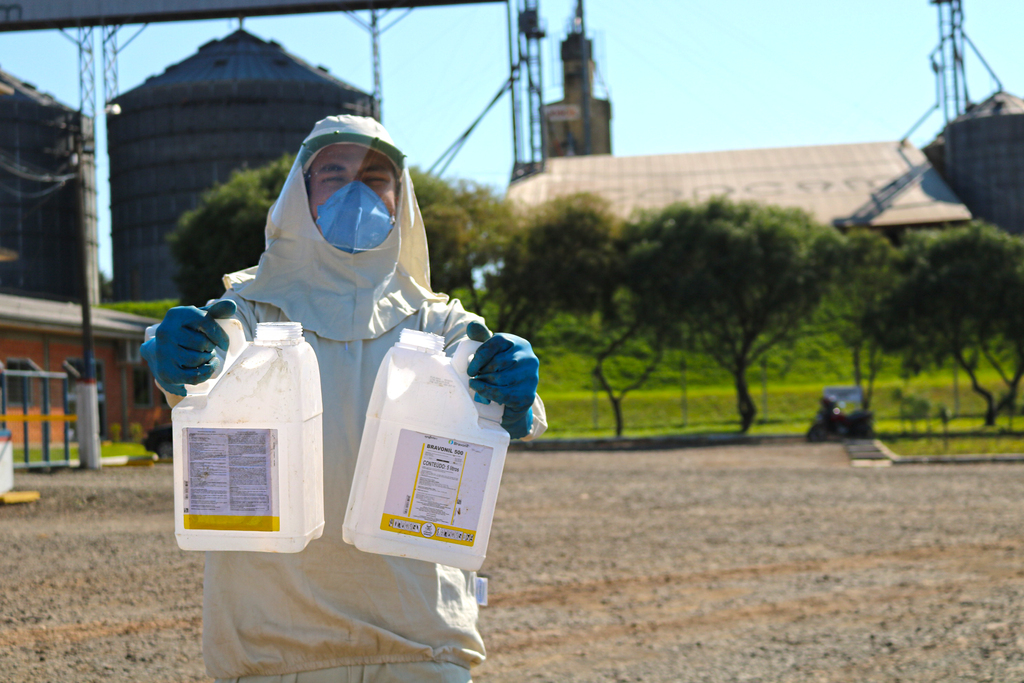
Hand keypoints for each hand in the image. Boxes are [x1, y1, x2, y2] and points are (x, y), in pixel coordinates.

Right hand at [140, 300, 237, 396]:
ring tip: (204, 355)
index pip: (205, 322)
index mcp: (176, 314)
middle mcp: (165, 331)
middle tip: (207, 348)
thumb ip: (218, 310)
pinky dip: (206, 373)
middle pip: (202, 343)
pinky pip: (194, 376)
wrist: (163, 350)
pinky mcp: (166, 371)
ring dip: (208, 359)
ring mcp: (163, 352)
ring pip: (198, 359)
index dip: (220, 335)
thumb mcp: (201, 317)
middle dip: (210, 347)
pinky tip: (208, 367)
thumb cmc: (188, 331)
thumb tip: (232, 305)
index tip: (224, 344)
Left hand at [466, 321, 538, 438]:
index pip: (496, 342)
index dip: (479, 356)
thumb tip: (472, 326)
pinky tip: (480, 392)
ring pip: (499, 378)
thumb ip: (481, 337)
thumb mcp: (492, 351)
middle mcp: (528, 357)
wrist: (515, 394)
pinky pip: (503, 394)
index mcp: (519, 343)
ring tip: (478, 384)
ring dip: (483, 383)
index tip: (470, 369)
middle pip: (497, 362)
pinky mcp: (528, 394)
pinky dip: (487, 393)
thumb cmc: (501, 368)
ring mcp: (531, 376)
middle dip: (481, 372)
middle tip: (475, 377)